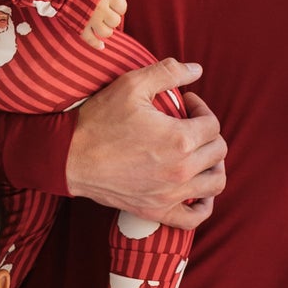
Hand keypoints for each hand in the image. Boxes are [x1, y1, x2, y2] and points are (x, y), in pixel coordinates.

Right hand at [64, 62, 226, 228]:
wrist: (69, 157)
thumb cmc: (99, 120)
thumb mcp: (131, 84)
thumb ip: (168, 72)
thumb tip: (197, 69)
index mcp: (180, 138)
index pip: (212, 124)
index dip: (202, 108)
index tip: (186, 104)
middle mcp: (181, 170)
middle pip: (218, 151)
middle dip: (209, 133)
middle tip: (190, 125)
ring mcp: (170, 194)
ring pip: (215, 183)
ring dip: (214, 166)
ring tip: (200, 154)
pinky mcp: (156, 210)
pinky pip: (193, 218)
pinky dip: (203, 206)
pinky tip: (197, 191)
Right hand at [80, 0, 126, 46]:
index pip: (122, 7)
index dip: (119, 8)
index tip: (114, 7)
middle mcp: (101, 9)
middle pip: (115, 21)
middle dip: (111, 20)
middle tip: (105, 16)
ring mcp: (91, 20)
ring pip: (106, 33)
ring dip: (105, 30)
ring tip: (100, 26)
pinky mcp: (80, 27)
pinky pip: (92, 40)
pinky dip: (97, 45)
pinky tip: (101, 46)